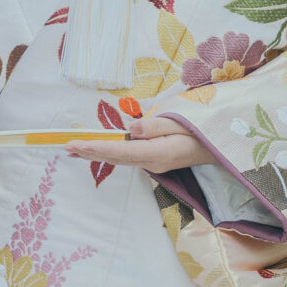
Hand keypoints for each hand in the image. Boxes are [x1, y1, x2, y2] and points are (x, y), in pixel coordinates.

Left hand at [67, 113, 212, 171]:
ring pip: (120, 159)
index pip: (121, 151)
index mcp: (159, 152)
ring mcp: (153, 164)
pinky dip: (109, 154)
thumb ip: (156, 126)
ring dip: (97, 154)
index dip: (97, 148)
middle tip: (66, 146)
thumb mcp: (183, 122)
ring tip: (74, 150)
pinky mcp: (154, 160)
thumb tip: (131, 129)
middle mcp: (152, 162)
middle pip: (116, 158)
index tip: (77, 145)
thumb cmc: (203, 131)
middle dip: (90, 152)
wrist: (219, 149)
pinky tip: (97, 151)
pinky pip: (127, 157)